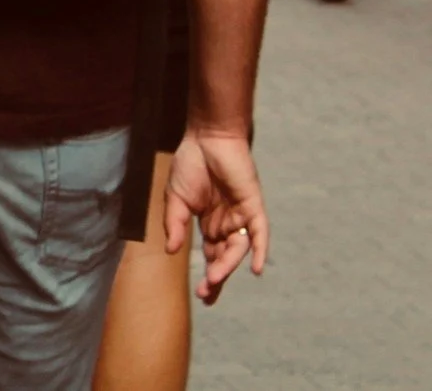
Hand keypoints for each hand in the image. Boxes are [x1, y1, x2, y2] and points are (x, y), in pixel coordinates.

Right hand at [166, 130, 270, 303]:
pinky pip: (259, 233)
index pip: (212, 255)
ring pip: (238, 248)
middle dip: (217, 277)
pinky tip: (256, 269)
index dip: (209, 275)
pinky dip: (259, 251)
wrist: (206, 137)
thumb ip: (175, 225)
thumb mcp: (175, 199)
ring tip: (214, 278)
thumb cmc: (190, 164)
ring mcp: (241, 216)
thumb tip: (172, 251)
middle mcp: (227, 223)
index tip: (202, 295)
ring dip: (227, 265)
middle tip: (206, 294)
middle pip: (225, 257)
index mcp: (209, 223)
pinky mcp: (253, 206)